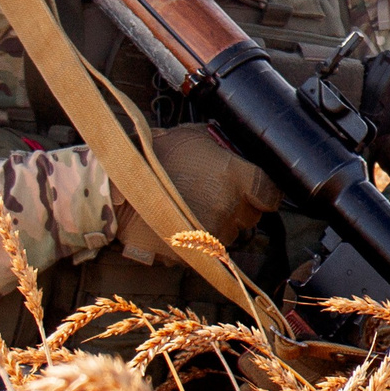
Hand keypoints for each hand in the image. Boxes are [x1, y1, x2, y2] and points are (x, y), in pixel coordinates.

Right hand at [113, 123, 281, 256]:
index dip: (265, 194)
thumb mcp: (193, 136)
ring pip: (230, 236)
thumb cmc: (155, 156)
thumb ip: (219, 145)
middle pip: (252, 217)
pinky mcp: (194, 254)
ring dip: (220, 226)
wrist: (118, 186)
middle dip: (239, 208)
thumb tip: (230, 145)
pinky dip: (199, 242)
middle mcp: (230, 208)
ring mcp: (212, 234)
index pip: (271, 195)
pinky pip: (207, 252)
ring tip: (194, 208)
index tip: (259, 193)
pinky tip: (182, 223)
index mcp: (236, 178)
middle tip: (216, 195)